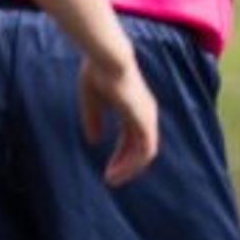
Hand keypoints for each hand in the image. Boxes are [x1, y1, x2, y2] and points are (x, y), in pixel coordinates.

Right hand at [78, 49, 160, 187]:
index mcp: (134, 109)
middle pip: (138, 148)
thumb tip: (93, 141)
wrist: (107, 59)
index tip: (107, 169)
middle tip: (110, 179)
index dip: (120, 156)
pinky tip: (118, 171)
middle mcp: (145, 114)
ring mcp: (147, 117)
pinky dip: (133, 163)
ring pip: (144, 153)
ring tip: (112, 179)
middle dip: (124, 165)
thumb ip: (94, 121)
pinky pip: (144, 150)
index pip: (131, 139)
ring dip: (128, 168)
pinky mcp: (145, 120)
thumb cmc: (97, 73)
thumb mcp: (92, 101)